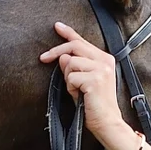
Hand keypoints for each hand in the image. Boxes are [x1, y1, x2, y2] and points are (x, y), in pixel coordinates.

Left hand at [40, 23, 132, 149]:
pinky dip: (70, 88)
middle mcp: (104, 60)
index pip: (82, 41)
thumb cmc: (94, 106)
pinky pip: (71, 77)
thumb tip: (62, 57)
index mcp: (104, 59)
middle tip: (43, 58)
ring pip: (71, 63)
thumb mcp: (82, 83)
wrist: (107, 123)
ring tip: (76, 90)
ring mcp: (101, 69)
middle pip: (74, 46)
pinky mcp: (95, 79)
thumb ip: (74, 68)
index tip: (57, 26)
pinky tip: (79, 96)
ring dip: (67, 78)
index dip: (68, 33)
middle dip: (56, 52)